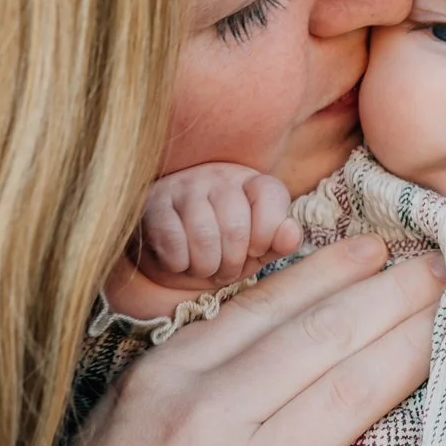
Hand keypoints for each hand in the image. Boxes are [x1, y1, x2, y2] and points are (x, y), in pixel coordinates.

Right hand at [0, 236, 442, 445]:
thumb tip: (280, 334)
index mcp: (171, 379)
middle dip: (394, 297)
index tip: (381, 250)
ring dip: (414, 355)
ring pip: (349, 399)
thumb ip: (197, 377)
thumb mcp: (129, 423)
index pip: (270, 307)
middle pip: (323, 339)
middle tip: (444, 273)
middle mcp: (207, 419)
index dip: (335, 273)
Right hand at [108, 162, 302, 317]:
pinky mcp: (153, 203)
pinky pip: (171, 240)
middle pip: (236, 226)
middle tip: (224, 269)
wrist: (173, 254)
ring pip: (203, 235)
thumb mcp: (258, 249)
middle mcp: (219, 176)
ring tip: (204, 267)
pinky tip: (179, 261)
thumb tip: (291, 234)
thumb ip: (280, 242)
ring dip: (205, 266)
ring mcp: (184, 185)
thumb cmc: (223, 249)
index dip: (266, 235)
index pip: (271, 197)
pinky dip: (178, 263)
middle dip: (232, 262)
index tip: (255, 250)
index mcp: (251, 181)